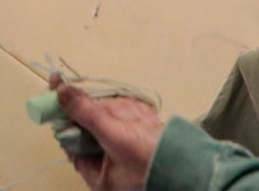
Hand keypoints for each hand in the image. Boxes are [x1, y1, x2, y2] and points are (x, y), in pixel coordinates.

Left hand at [53, 76, 167, 190]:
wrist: (199, 167)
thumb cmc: (153, 160)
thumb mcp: (115, 136)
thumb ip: (86, 113)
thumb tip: (59, 91)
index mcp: (96, 173)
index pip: (69, 138)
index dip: (65, 112)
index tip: (59, 84)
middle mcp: (108, 164)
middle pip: (90, 125)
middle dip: (104, 112)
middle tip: (118, 110)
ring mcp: (125, 150)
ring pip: (111, 117)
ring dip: (123, 112)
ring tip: (140, 121)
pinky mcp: (140, 138)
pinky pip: (130, 118)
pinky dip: (137, 114)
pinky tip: (148, 122)